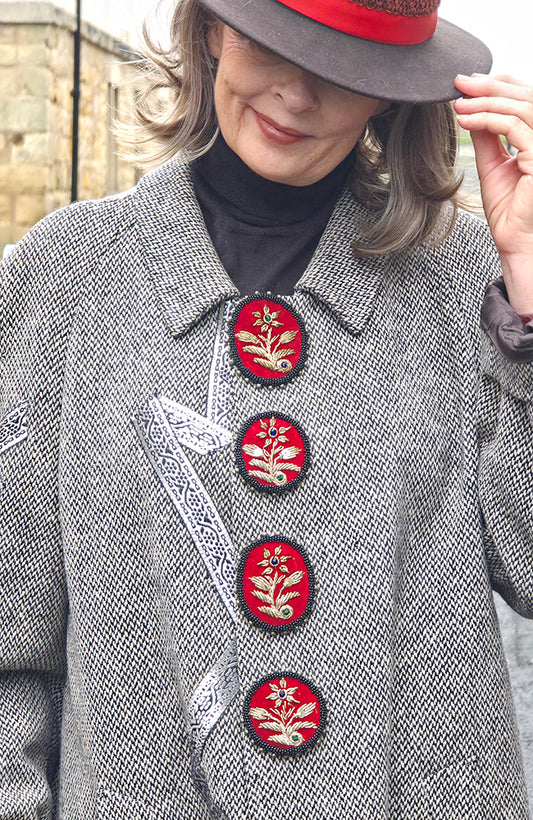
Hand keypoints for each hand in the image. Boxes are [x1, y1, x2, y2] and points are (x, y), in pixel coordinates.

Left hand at [454, 74, 532, 313]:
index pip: (525, 99)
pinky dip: (486, 120)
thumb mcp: (493, 166)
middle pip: (525, 96)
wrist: (515, 242)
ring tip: (458, 103)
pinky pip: (513, 128)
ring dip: (485, 102)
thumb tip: (470, 110)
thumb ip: (487, 137)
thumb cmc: (508, 211)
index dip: (499, 85)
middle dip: (490, 86)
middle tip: (459, 82)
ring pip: (520, 108)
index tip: (468, 83)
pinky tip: (465, 121)